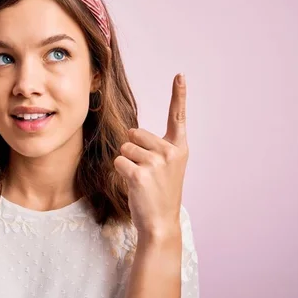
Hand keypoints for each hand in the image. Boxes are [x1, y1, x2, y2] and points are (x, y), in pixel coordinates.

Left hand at [114, 74, 188, 238]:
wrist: (160, 223)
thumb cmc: (159, 193)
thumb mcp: (166, 168)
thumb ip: (155, 148)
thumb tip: (131, 133)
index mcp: (179, 148)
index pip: (178, 116)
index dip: (178, 94)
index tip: (180, 75)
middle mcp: (170, 152)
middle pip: (134, 133)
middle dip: (132, 150)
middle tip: (145, 172)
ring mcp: (156, 163)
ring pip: (124, 147)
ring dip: (126, 163)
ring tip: (141, 180)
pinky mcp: (140, 174)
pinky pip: (118, 161)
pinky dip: (120, 172)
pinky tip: (134, 185)